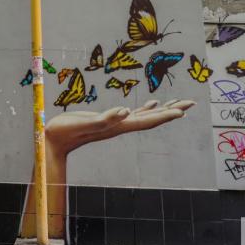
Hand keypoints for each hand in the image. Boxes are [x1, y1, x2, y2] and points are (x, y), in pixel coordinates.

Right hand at [45, 99, 195, 156]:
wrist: (54, 140)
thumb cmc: (66, 130)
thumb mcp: (85, 123)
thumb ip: (106, 119)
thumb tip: (126, 111)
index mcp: (118, 126)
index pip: (147, 121)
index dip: (165, 115)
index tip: (183, 111)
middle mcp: (121, 126)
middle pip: (152, 119)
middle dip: (172, 111)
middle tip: (191, 103)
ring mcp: (116, 124)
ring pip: (146, 116)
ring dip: (163, 111)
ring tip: (178, 105)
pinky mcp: (109, 120)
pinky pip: (134, 114)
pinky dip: (145, 108)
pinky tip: (151, 104)